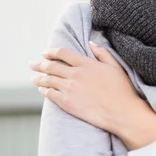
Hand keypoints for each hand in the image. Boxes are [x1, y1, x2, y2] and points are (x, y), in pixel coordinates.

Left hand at [29, 42, 143, 132]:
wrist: (121, 112)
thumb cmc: (122, 90)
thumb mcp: (115, 66)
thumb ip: (103, 53)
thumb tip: (91, 43)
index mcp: (86, 64)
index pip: (63, 53)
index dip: (52, 52)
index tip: (45, 53)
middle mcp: (75, 74)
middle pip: (52, 66)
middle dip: (40, 64)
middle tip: (33, 64)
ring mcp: (69, 89)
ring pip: (48, 80)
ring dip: (39, 78)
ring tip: (34, 78)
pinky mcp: (67, 103)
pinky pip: (50, 94)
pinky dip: (44, 91)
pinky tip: (42, 90)